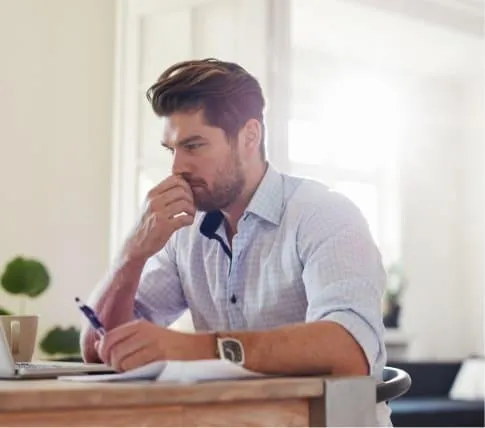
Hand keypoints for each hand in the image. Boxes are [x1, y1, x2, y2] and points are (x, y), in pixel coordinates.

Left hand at [95, 319, 214, 371]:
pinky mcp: (159, 356)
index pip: (108, 338)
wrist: (196, 348)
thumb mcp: (146, 335)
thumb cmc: (167, 345)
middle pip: (112, 352)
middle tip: (121, 368)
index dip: (102, 352)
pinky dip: (134, 373)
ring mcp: (151, 344)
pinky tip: (143, 371)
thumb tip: (98, 346)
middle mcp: (143, 332)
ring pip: (121, 362)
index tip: (107, 359)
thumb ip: (123, 339)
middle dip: (112, 364)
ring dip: (123, 371)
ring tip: (134, 370)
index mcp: (138, 325)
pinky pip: (135, 369)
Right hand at [123, 175, 194, 260]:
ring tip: (190, 214)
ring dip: (192, 210)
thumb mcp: (150, 204)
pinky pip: (185, 218)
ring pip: (185, 203)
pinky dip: (190, 220)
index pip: (175, 179)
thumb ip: (162, 194)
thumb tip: (181, 184)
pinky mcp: (164, 226)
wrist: (136, 245)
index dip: (186, 186)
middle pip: (182, 190)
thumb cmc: (146, 224)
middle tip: (191, 206)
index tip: (187, 195)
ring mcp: (159, 213)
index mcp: (152, 194)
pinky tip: (187, 222)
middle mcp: (154, 201)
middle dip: (191, 198)